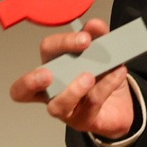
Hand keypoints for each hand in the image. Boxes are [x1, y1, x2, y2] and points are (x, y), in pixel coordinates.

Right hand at [8, 18, 136, 138]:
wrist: (122, 104)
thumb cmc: (103, 78)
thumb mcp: (103, 53)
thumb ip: (98, 37)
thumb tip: (93, 25)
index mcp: (54, 67)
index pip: (46, 52)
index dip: (59, 44)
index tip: (84, 39)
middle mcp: (51, 91)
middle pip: (25, 89)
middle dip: (32, 80)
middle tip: (49, 73)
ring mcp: (66, 109)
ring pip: (57, 105)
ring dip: (72, 89)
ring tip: (90, 76)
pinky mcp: (83, 120)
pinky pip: (90, 104)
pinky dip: (106, 86)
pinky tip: (118, 73)